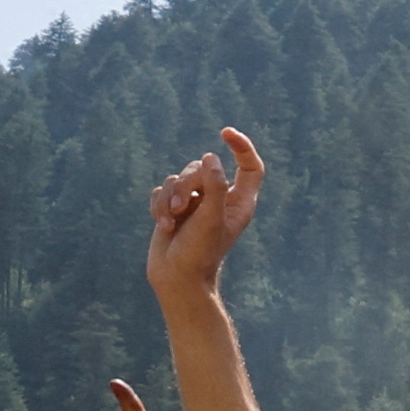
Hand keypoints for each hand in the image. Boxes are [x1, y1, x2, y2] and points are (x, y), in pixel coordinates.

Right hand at [147, 130, 266, 309]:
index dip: (242, 147)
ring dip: (170, 198)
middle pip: (203, 168)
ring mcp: (195, 202)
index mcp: (238, 202)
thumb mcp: (210, 218)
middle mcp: (218, 199)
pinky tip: (163, 226)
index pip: (250, 167)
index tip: (225, 132)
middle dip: (187, 183)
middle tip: (183, 209)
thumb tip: (211, 157)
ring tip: (171, 223)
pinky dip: (159, 205)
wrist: (177, 278)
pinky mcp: (174, 207)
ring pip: (178, 177)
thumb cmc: (200, 252)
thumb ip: (213, 186)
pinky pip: (162, 190)